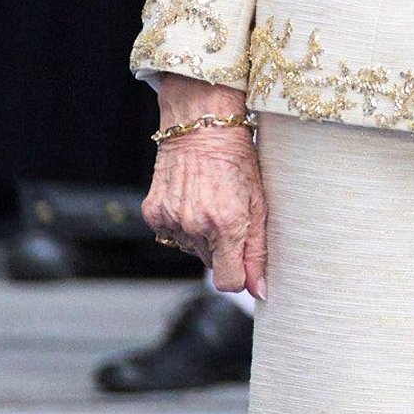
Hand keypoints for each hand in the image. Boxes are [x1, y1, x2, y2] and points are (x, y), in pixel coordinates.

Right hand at [142, 78, 266, 296]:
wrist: (202, 123)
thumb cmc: (239, 157)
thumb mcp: (259, 200)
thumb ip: (259, 250)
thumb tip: (260, 291)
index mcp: (227, 224)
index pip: (229, 282)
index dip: (239, 275)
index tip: (244, 262)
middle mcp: (196, 226)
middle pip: (211, 263)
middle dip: (222, 247)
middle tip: (229, 212)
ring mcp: (171, 219)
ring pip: (191, 249)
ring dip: (201, 235)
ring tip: (210, 199)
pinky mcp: (153, 212)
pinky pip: (171, 235)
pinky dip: (181, 224)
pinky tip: (191, 198)